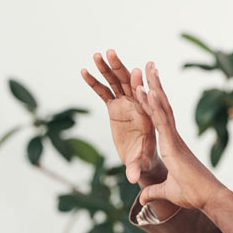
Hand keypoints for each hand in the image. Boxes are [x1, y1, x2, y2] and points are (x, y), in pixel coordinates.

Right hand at [80, 50, 163, 185]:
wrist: (142, 160)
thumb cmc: (145, 161)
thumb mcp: (141, 164)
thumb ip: (136, 168)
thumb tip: (132, 179)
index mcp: (149, 116)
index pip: (146, 99)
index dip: (141, 87)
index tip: (137, 73)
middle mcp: (138, 106)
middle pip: (130, 84)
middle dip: (121, 69)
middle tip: (112, 53)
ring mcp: (126, 105)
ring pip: (117, 83)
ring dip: (107, 68)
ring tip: (97, 54)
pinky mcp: (115, 107)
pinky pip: (104, 92)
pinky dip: (95, 82)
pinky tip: (84, 70)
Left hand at [134, 62, 226, 211]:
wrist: (208, 198)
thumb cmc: (193, 195)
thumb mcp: (167, 192)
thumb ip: (154, 192)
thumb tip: (143, 198)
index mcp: (172, 146)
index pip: (160, 119)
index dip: (153, 102)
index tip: (147, 86)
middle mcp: (173, 138)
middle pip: (162, 107)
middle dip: (155, 86)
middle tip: (149, 67)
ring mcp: (174, 139)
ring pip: (162, 108)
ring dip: (154, 88)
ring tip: (146, 69)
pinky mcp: (174, 145)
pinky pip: (162, 121)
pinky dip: (155, 106)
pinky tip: (148, 91)